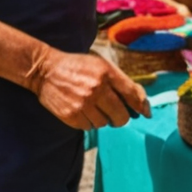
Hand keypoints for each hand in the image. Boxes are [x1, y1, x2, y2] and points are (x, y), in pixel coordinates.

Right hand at [27, 49, 148, 129]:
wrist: (45, 70)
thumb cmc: (77, 66)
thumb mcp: (101, 64)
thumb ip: (120, 81)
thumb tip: (140, 102)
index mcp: (106, 73)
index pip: (132, 94)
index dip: (142, 106)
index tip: (146, 113)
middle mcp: (96, 89)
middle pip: (121, 116)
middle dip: (122, 117)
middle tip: (116, 113)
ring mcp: (83, 104)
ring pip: (105, 123)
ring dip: (103, 118)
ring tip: (93, 107)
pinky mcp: (70, 115)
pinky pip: (89, 127)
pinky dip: (89, 122)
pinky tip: (83, 110)